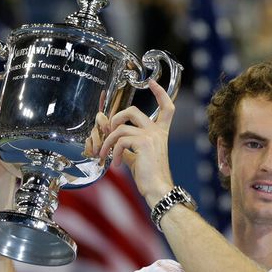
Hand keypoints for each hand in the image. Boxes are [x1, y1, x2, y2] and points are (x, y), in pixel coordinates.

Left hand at [90, 79, 175, 204]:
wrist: (157, 189)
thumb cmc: (148, 176)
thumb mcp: (136, 156)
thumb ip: (126, 143)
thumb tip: (108, 134)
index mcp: (160, 133)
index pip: (167, 107)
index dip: (160, 93)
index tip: (152, 82)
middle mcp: (157, 131)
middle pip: (133, 111)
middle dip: (116, 118)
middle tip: (109, 131)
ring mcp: (151, 136)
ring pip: (120, 128)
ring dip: (108, 142)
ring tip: (105, 155)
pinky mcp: (144, 143)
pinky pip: (120, 140)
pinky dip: (114, 152)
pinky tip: (117, 164)